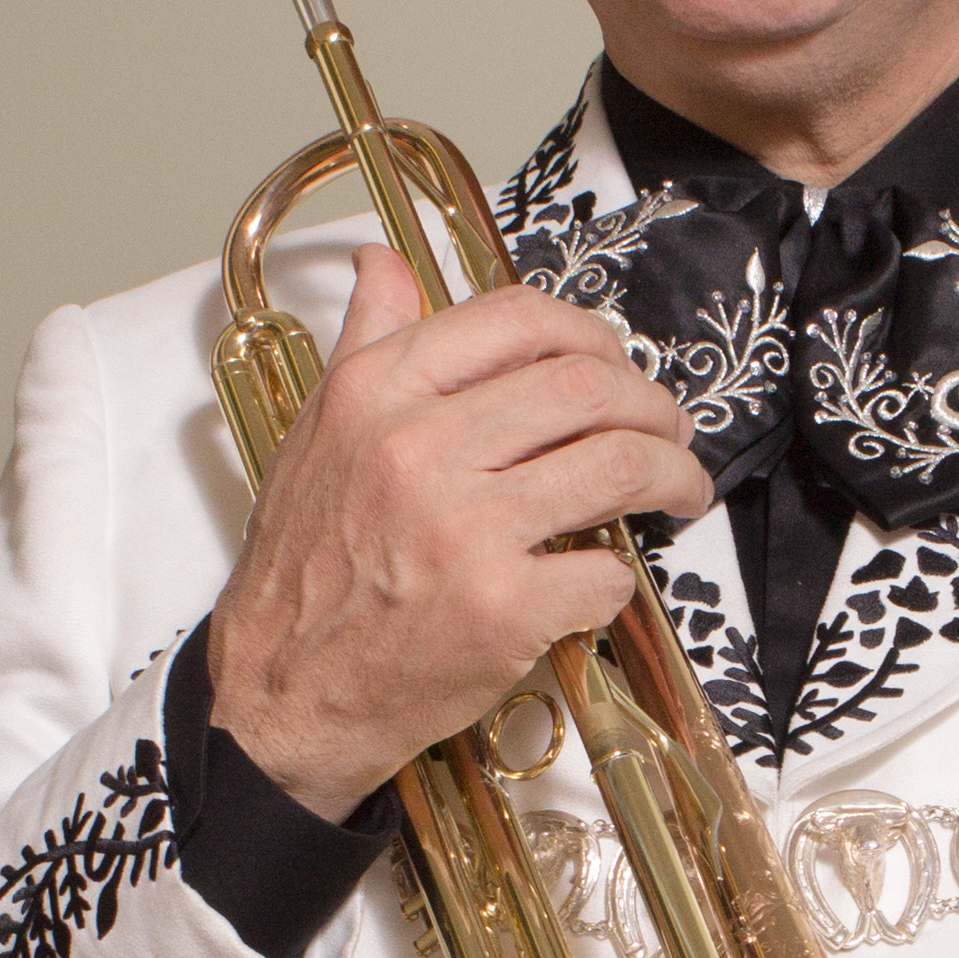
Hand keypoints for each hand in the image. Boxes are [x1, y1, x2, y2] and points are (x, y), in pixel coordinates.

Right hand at [206, 246, 709, 819]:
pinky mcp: (502, 609)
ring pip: (619, 466)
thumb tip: (382, 262)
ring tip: (679, 490)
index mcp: (377, 394)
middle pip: (588, 386)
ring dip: (672, 477)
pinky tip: (603, 581)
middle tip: (668, 434)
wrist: (279, 695)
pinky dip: (620, 577)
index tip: (615, 366)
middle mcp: (419, 448)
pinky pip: (606, 572)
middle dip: (652, 407)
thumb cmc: (304, 572)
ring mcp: (464, 529)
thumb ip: (364, 344)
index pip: (517, 319)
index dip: (590, 335)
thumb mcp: (317, 436)